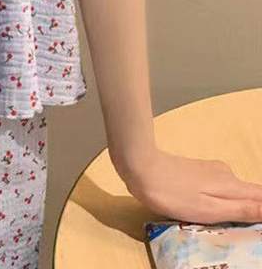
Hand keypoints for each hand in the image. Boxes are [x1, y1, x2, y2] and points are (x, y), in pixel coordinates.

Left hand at [121, 147, 261, 223]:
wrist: (140, 167)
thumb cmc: (173, 194)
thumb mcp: (210, 209)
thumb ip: (242, 210)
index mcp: (232, 185)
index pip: (261, 196)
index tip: (257, 221)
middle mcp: (225, 174)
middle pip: (250, 193)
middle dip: (252, 208)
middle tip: (237, 223)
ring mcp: (210, 169)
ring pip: (233, 189)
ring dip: (235, 203)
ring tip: (225, 218)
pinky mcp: (196, 170)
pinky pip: (218, 186)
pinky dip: (220, 197)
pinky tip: (208, 205)